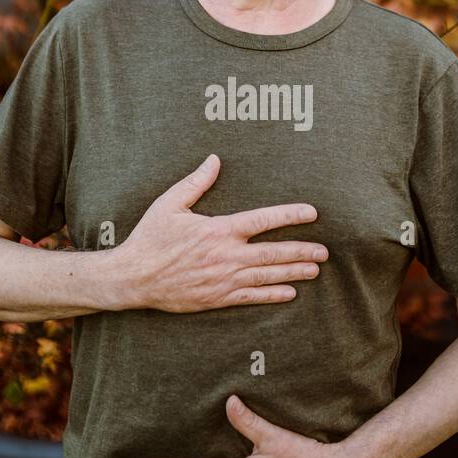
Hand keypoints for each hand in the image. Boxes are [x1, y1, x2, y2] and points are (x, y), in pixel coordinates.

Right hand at [117, 153, 327, 312]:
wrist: (133, 277)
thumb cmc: (150, 238)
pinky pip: (251, 297)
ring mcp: (223, 279)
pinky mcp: (217, 298)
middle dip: (302, 249)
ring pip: (267, 275)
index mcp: (218, 229)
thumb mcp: (169, 204)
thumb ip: (195, 182)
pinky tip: (290, 293)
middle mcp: (226, 255)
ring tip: (315, 269)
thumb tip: (214, 159)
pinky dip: (272, 295)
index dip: (290, 215)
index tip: (311, 212)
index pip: (263, 220)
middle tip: (324, 250)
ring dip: (294, 272)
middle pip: (274, 252)